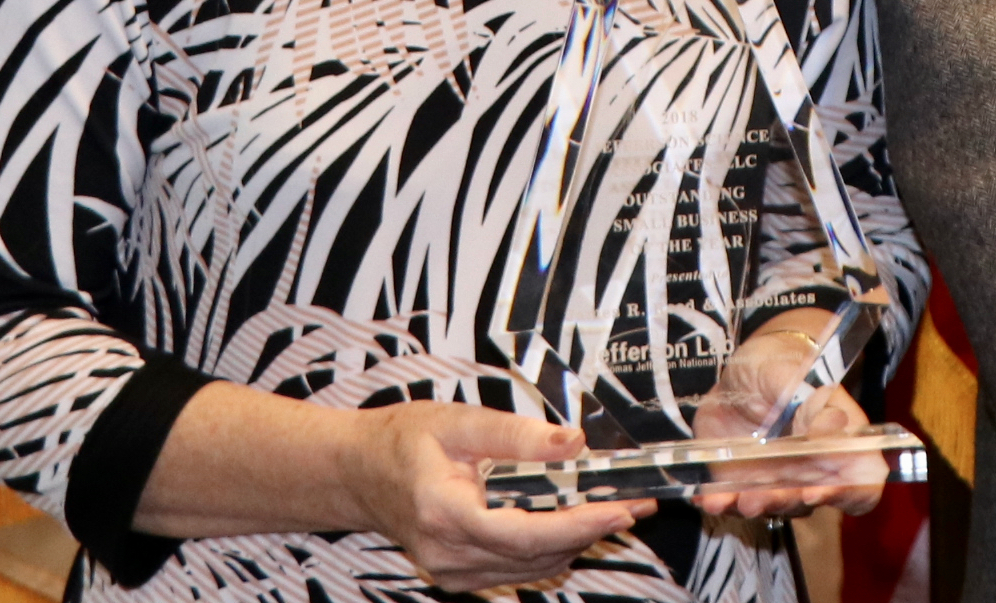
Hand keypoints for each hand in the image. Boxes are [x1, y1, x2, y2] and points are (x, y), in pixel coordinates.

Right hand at [336, 402, 634, 590]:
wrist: (358, 472)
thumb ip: (517, 434)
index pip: (527, 532)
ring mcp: (452, 572)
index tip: (620, 507)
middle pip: (537, 554)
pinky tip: (575, 523)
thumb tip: (574, 442)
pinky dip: (550, 549)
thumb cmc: (403, 440)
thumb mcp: (459, 421)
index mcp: (446, 513)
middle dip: (592, 530)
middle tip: (638, 503)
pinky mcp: (459, 575)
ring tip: (616, 509)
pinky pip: (516, 569)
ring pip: (532, 567)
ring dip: (577, 541)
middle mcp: (449, 554)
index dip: (579, 524)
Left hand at [690, 312, 888, 520]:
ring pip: (771, 506)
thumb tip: (833, 427)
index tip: (815, 492)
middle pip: (808, 502)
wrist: (742, 369)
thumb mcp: (792, 372)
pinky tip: (706, 498)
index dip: (846, 495)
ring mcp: (777, 480)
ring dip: (750, 507)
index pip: (861, 486)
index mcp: (840, 443)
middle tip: (758, 497)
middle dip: (781, 502)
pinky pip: (734, 502)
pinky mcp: (743, 482)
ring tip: (728, 499)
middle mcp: (813, 470)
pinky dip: (719, 502)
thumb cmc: (780, 365)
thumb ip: (812, 401)